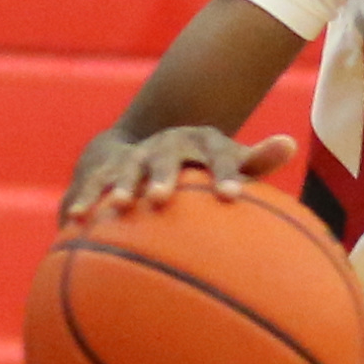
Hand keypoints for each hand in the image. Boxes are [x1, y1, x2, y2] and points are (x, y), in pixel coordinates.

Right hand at [63, 125, 295, 218]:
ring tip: (119, 206)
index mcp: (203, 142)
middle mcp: (167, 144)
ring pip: (127, 169)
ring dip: (120, 186)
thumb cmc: (208, 167)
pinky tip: (74, 221)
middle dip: (163, 176)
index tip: (231, 197)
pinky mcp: (109, 169)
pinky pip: (94, 185)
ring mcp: (136, 156)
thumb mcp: (233, 162)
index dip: (224, 173)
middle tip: (161, 198)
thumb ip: (258, 160)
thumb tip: (289, 142)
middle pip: (166, 157)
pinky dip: (85, 200)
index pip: (218, 154)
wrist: (159, 146)